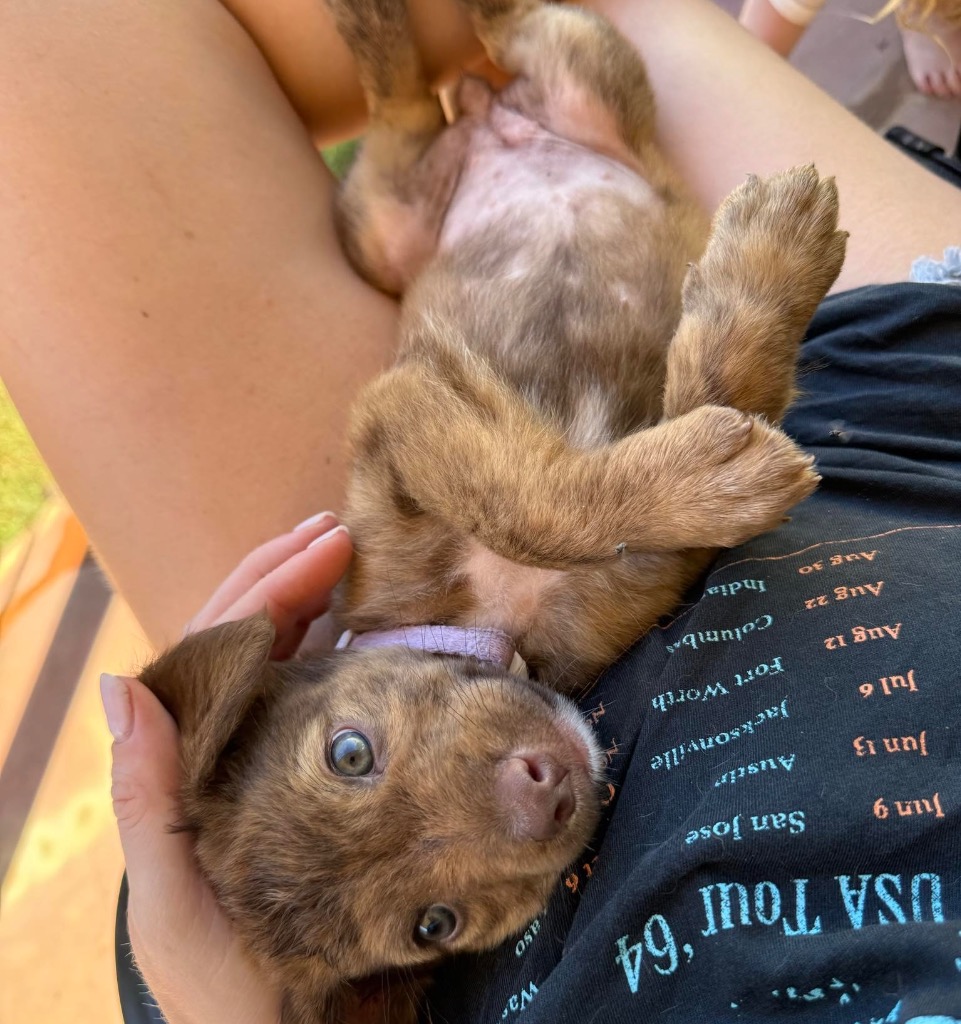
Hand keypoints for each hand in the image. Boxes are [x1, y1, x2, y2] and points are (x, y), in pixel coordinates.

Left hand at [102, 513, 352, 1023]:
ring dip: (310, 603)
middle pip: (245, 640)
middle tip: (339, 532)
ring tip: (348, 559)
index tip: (322, 546)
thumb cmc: (220, 982)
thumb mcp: (172, 898)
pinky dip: (336, 654)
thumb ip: (144, 799)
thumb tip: (120, 684)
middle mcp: (220, 749)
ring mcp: (262, 760)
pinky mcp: (303, 780)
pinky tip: (365, 630)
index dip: (265, 589)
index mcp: (183, 761)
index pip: (216, 650)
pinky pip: (314, 699)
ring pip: (280, 661)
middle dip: (287, 577)